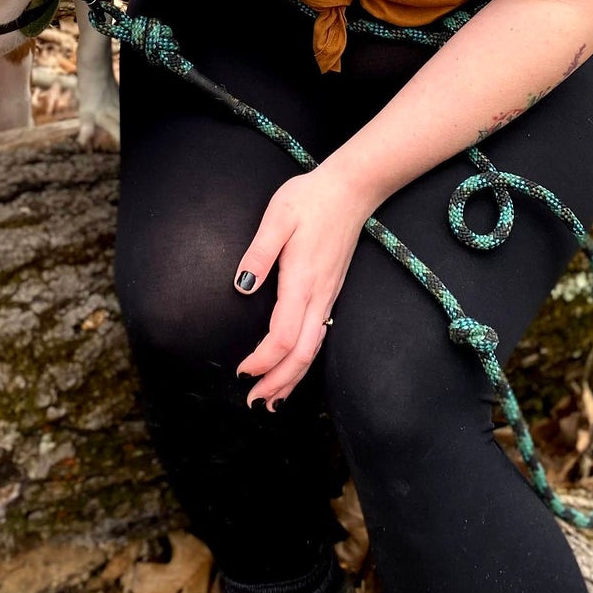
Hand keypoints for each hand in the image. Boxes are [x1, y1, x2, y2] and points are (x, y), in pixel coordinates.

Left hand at [233, 161, 369, 409]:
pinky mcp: (331, 292)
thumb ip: (259, 252)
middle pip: (302, 355)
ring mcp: (328, 296)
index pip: (283, 337)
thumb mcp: (278, 216)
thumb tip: (241, 288)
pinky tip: (294, 367)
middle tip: (253, 403)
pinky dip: (304, 361)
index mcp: (302, 281)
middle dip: (278, 383)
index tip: (241, 372)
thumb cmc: (310, 198)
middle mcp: (319, 296)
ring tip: (271, 400)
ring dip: (292, 378)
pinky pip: (319, 337)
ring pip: (313, 351)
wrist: (351, 189)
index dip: (263, 361)